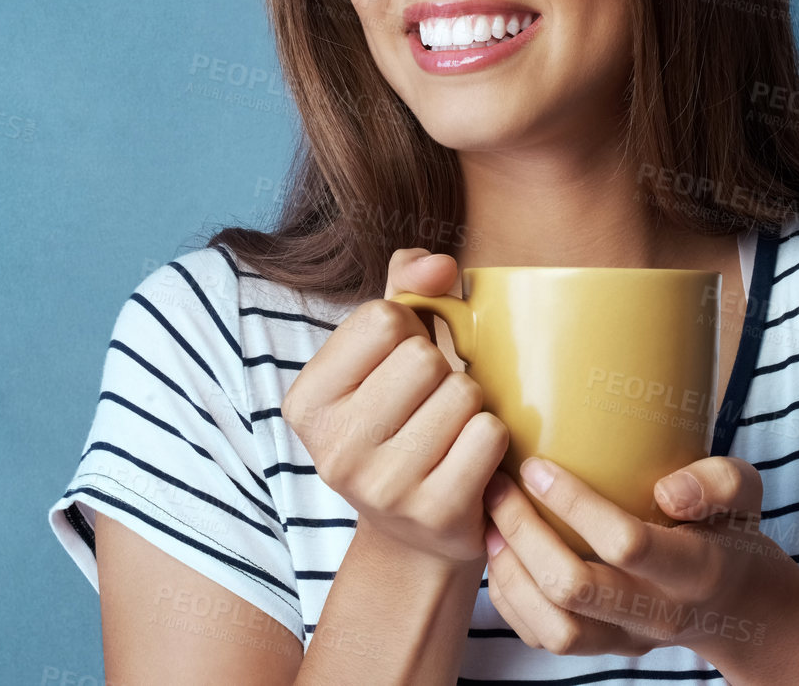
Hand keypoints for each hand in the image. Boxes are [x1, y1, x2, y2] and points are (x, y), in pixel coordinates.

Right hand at [282, 248, 509, 566]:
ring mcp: (382, 487)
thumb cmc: (400, 421)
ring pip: (462, 393)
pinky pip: (488, 433)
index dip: (408, 332)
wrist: (414, 534)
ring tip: (449, 432)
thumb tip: (441, 265)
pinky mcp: (434, 512)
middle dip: (442, 370)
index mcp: (306, 402)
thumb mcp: (385, 354)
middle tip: (430, 405)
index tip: (399, 368)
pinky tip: (470, 459)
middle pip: (423, 358)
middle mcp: (333, 449)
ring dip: (470, 405)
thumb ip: (406, 287)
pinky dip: (491, 437)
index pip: (381, 319)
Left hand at [481, 454, 796, 660]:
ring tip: (490, 521)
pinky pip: (543, 638)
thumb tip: (667, 490)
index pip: (627, 544)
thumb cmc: (729, 530)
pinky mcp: (601, 649)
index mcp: (693, 572)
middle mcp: (656, 616)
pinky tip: (499, 550)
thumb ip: (717, 482)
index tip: (537, 467)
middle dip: (524, 533)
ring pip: (553, 628)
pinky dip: (510, 597)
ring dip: (509, 572)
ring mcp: (625, 641)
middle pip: (574, 589)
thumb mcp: (744, 493)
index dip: (576, 505)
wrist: (739, 604)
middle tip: (498, 486)